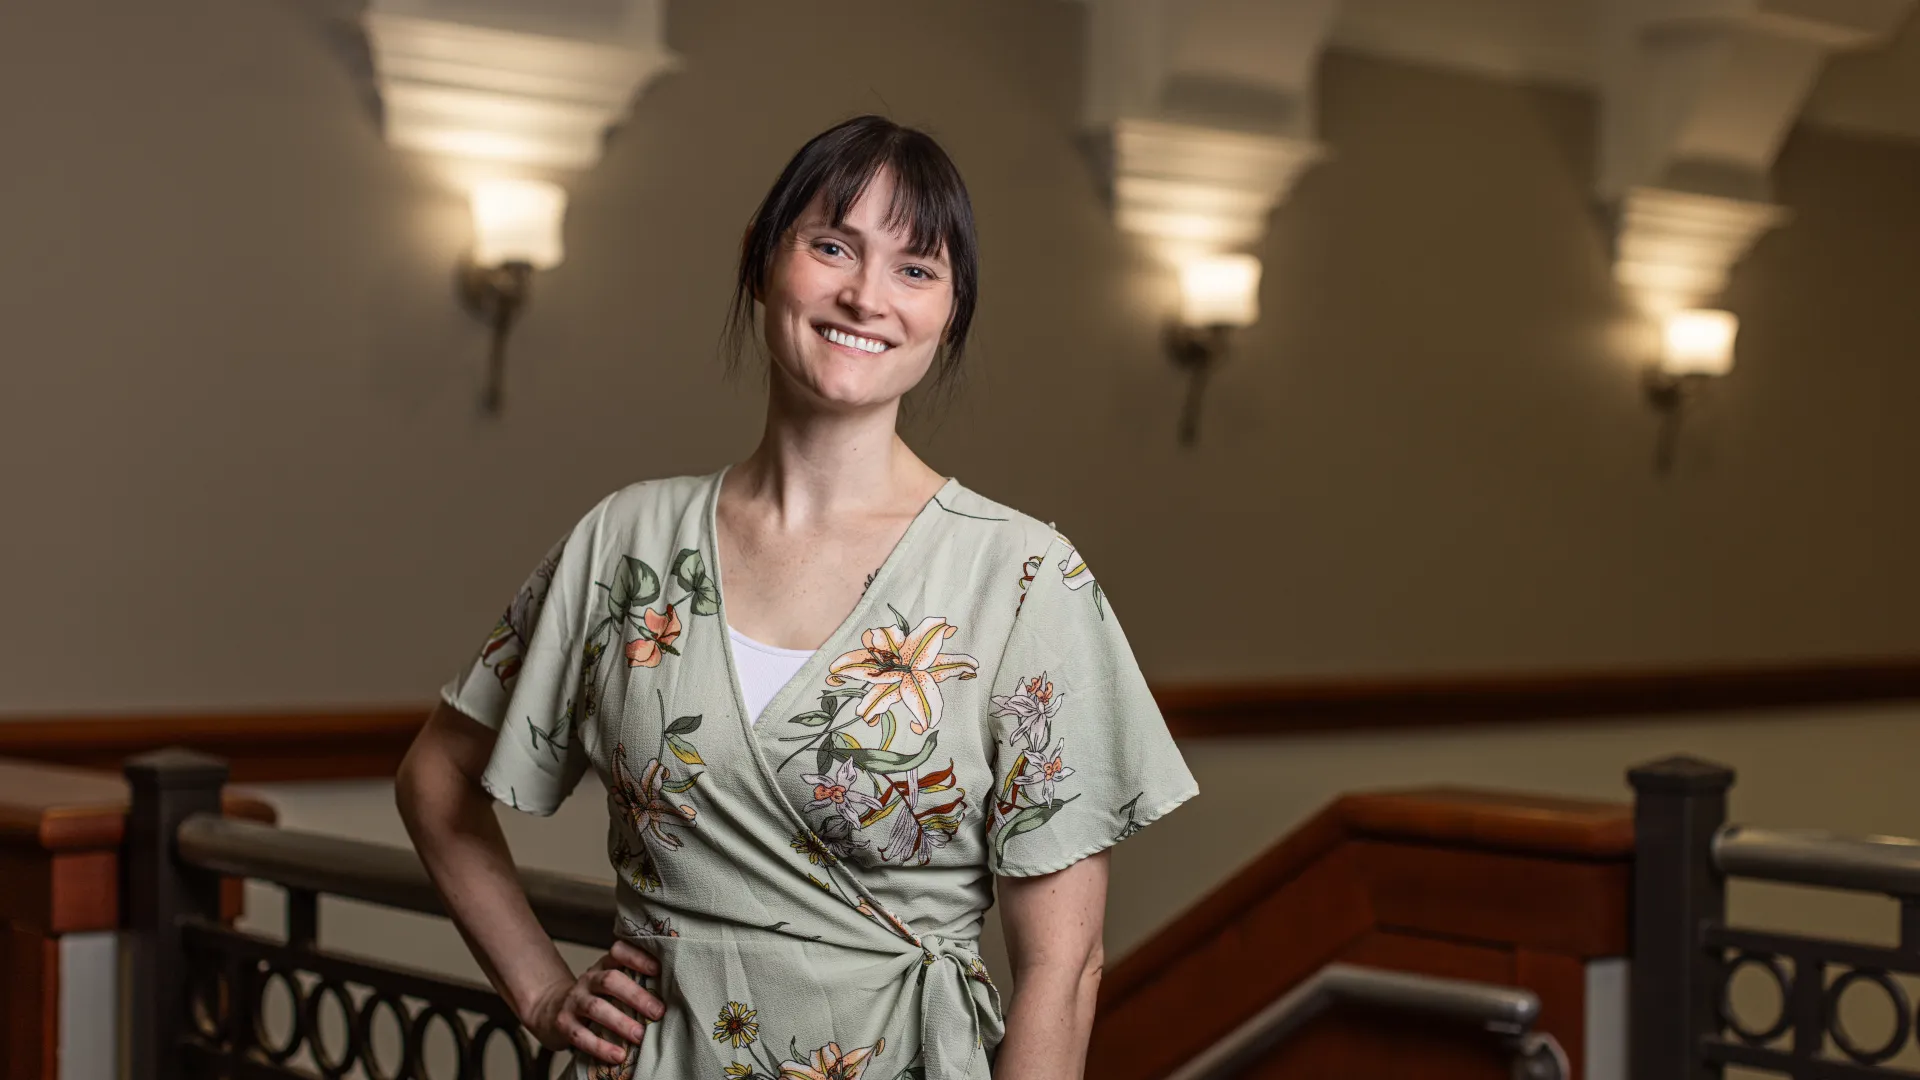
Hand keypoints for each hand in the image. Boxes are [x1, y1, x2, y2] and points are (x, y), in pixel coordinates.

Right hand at [521, 941, 663, 1067]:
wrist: (550, 1009)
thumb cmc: (594, 997)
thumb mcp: (610, 984)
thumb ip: (634, 984)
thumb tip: (675, 995)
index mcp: (604, 966)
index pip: (619, 952)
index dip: (638, 958)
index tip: (658, 969)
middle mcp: (588, 979)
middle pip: (611, 981)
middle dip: (636, 996)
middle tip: (658, 1012)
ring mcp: (574, 1000)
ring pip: (597, 1007)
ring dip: (621, 1023)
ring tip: (640, 1036)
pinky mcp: (563, 1024)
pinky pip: (581, 1035)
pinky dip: (601, 1047)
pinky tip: (618, 1056)